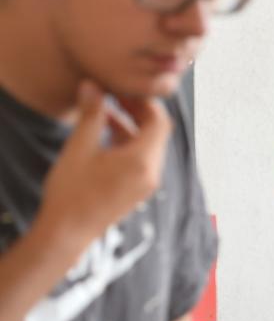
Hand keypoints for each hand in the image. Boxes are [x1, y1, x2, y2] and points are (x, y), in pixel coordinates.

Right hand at [36, 81, 171, 244]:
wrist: (66, 234)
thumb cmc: (71, 193)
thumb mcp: (80, 148)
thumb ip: (91, 115)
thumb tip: (93, 85)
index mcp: (143, 161)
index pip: (160, 121)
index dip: (144, 102)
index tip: (123, 91)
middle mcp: (151, 173)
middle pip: (157, 132)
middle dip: (138, 112)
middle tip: (115, 96)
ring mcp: (146, 184)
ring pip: (148, 146)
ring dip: (130, 127)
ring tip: (103, 112)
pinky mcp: (136, 190)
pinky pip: (140, 160)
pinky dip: (127, 144)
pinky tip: (103, 135)